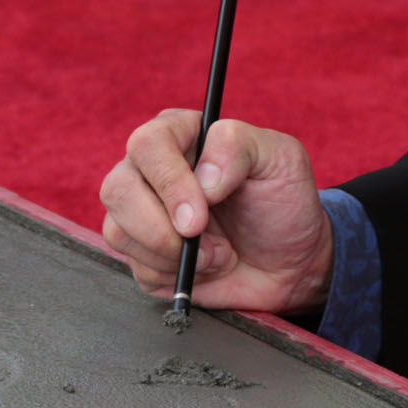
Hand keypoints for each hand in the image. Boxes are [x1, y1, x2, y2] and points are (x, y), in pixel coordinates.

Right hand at [99, 112, 337, 317]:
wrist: (291, 262)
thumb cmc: (284, 202)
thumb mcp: (281, 159)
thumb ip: (239, 145)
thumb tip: (202, 175)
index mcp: (181, 133)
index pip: (148, 145)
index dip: (168, 182)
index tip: (197, 217)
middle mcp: (153, 168)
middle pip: (118, 188)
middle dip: (161, 228)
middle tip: (205, 241)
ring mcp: (141, 211)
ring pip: (117, 230)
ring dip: (170, 254)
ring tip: (216, 253)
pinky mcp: (140, 251)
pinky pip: (133, 265)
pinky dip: (172, 274)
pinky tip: (204, 267)